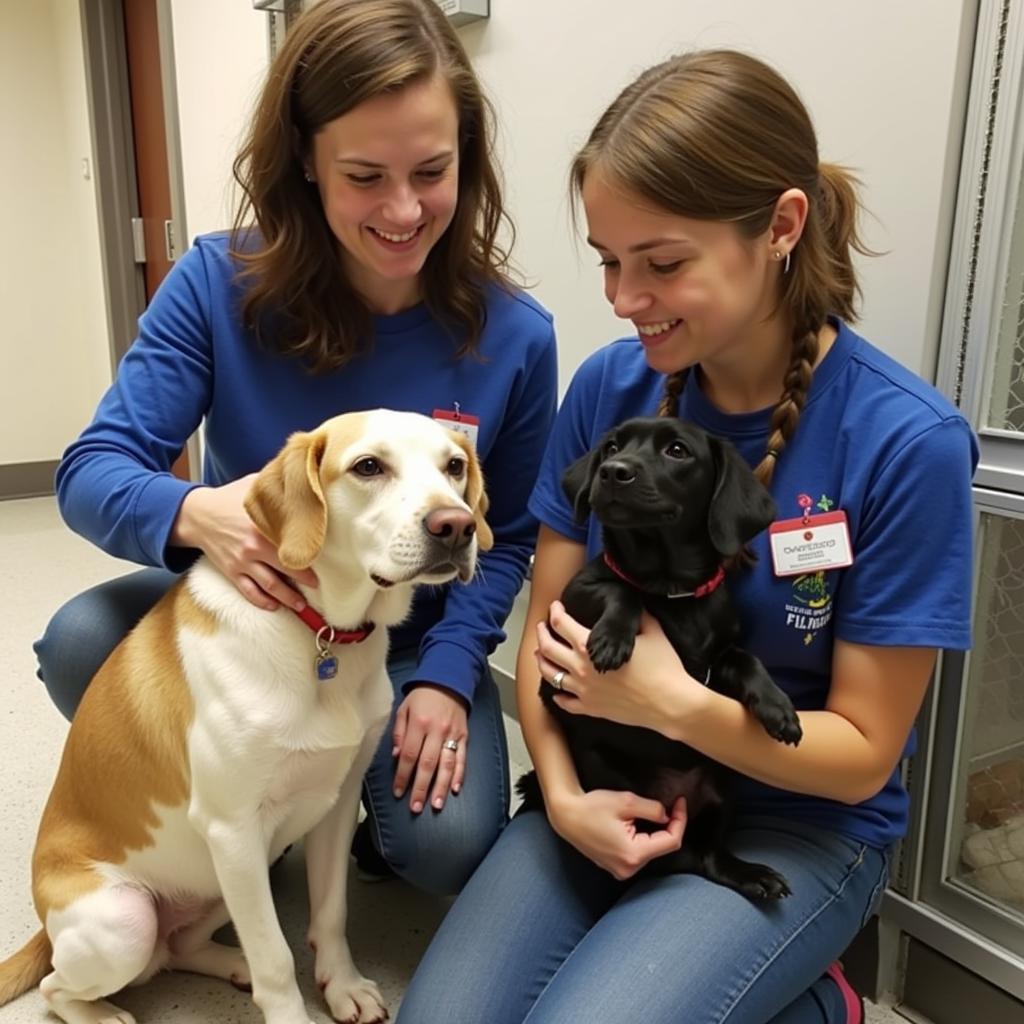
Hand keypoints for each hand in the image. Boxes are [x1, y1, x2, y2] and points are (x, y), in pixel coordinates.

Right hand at [172, 475, 317, 610]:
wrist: (198, 514)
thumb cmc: (230, 498)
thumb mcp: (255, 486)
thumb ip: (278, 487)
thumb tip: (304, 480)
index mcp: (264, 524)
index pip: (293, 543)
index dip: (311, 553)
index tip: (328, 560)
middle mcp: (254, 546)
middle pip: (286, 568)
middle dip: (305, 580)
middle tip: (319, 586)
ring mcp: (242, 561)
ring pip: (270, 586)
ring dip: (288, 598)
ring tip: (301, 605)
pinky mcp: (231, 571)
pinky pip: (249, 591)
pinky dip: (262, 601)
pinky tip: (274, 606)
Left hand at [392, 685, 467, 812]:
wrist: (448, 680)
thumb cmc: (422, 696)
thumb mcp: (403, 709)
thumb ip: (399, 733)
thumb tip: (397, 757)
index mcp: (419, 723)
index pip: (410, 755)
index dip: (403, 775)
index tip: (398, 792)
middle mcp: (437, 730)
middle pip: (428, 764)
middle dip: (421, 787)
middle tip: (416, 807)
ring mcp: (452, 734)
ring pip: (447, 764)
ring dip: (441, 786)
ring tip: (436, 804)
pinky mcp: (464, 736)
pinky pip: (463, 758)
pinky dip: (460, 774)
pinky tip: (456, 789)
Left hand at [535, 603, 704, 733]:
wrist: (670, 703)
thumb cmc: (664, 667)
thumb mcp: (651, 630)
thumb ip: (635, 615)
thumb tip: (630, 604)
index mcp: (591, 646)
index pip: (562, 623)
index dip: (555, 612)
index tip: (556, 607)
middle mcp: (580, 668)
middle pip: (548, 648)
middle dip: (542, 633)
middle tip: (542, 626)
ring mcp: (583, 691)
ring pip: (550, 675)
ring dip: (542, 661)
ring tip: (541, 653)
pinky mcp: (590, 708)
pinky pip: (565, 702)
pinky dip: (557, 695)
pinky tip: (557, 692)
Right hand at [549, 789, 686, 879]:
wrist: (566, 816)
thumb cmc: (592, 807)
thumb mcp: (626, 802)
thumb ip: (653, 809)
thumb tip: (667, 816)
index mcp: (634, 854)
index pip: (671, 841)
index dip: (680, 820)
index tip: (680, 802)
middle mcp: (629, 868)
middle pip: (662, 847)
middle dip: (668, 826)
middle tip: (669, 804)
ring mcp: (620, 870)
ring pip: (650, 851)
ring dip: (655, 833)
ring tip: (649, 813)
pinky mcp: (615, 867)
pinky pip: (638, 854)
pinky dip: (643, 839)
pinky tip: (637, 824)